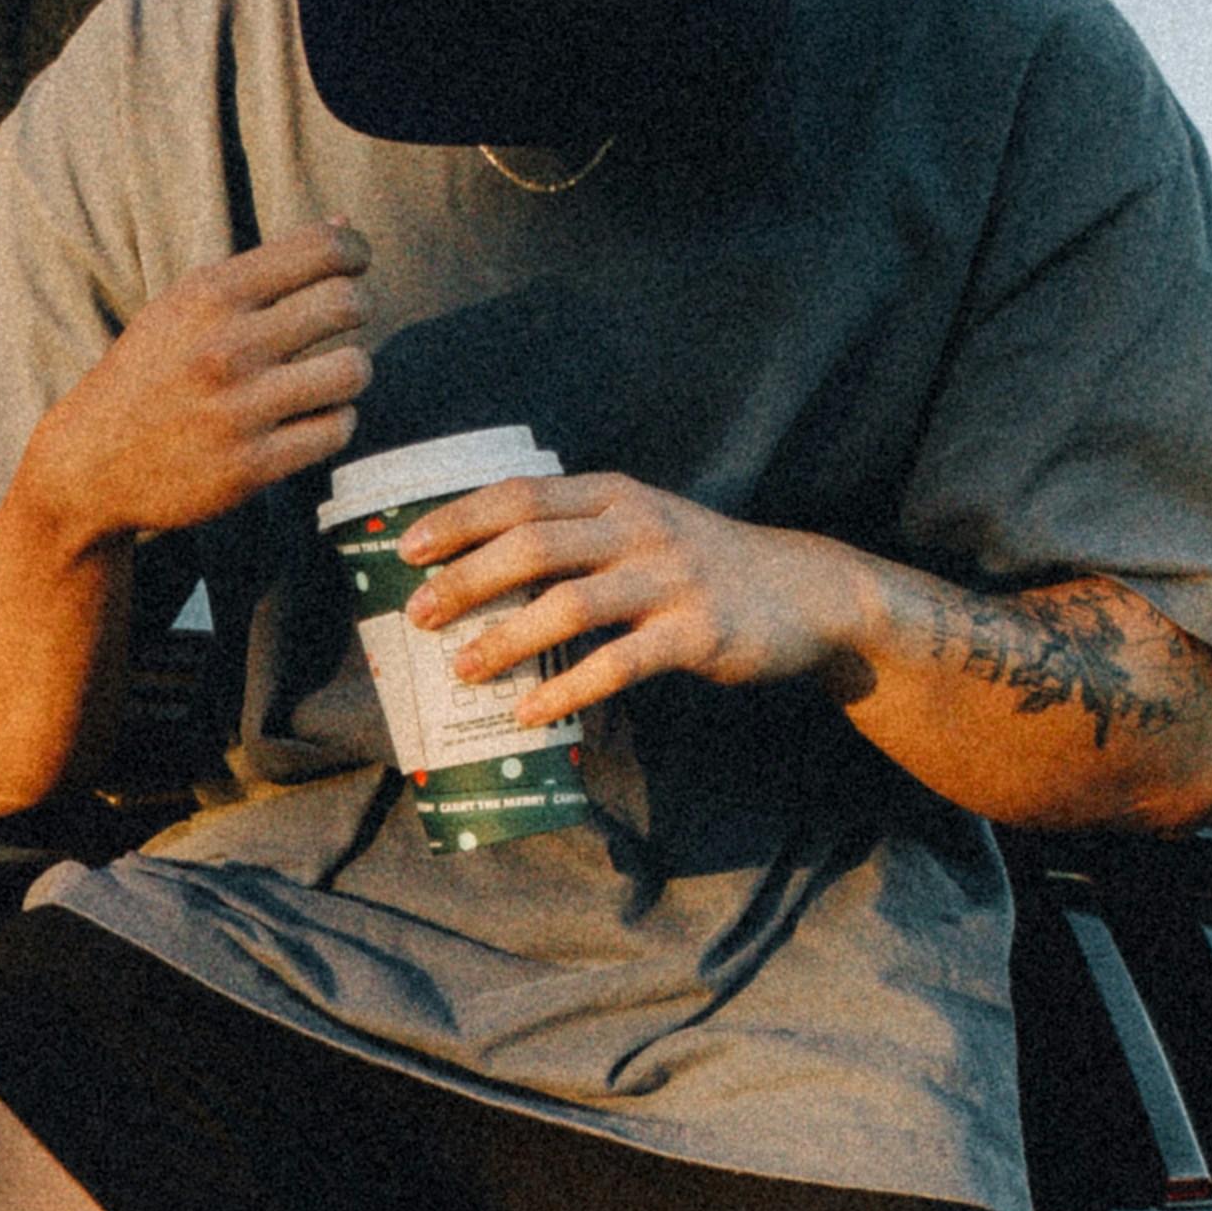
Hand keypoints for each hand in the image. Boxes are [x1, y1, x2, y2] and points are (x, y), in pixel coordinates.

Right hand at [12, 225, 372, 554]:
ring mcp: (239, 409)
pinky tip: (311, 419)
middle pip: (347, 304)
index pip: (320, 250)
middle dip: (358, 307)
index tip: (356, 265)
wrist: (91, 462)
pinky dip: (333, 421)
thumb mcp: (186, 306)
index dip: (355, 252)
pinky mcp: (250, 466)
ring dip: (350, 371)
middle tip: (345, 320)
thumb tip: (346, 228)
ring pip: (352, 371)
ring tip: (328, 376)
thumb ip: (264, 269)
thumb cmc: (150, 373)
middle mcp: (227, 347)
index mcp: (210, 295)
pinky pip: (335, 430)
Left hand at [400, 473, 860, 718]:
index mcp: (615, 495)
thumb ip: (576, 534)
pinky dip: (568, 690)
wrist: (807, 592)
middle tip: (419, 616)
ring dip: (505, 639)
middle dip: (466, 580)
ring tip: (461, 670)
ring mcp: (670, 579)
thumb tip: (480, 569)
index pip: (520, 497)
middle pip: (533, 546)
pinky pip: (619, 665)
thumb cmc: (701, 564)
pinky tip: (531, 714)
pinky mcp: (697, 633)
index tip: (404, 549)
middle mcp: (639, 527)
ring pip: (569, 605)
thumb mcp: (642, 525)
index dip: (458, 520)